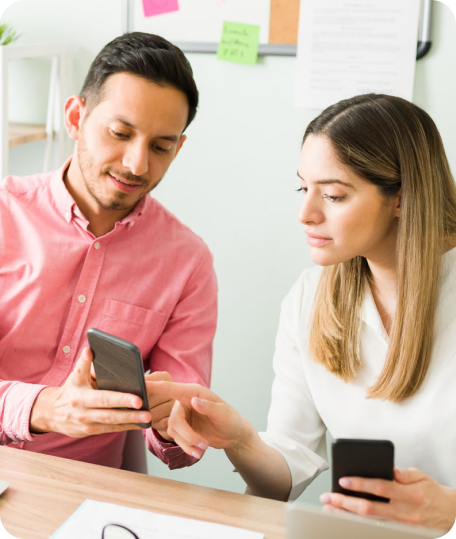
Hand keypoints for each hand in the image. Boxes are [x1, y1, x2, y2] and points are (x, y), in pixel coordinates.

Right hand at [30, 348, 151, 436]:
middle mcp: (84, 413)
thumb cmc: (70, 390)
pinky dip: (126, 427)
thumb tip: (89, 349)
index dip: (121, 399)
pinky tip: (140, 424)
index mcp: (81, 397)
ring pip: (112, 424)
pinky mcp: (90, 432)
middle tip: (147, 411)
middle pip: (110, 414)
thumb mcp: (75, 376)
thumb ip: (84, 364)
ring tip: (148, 418)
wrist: (51, 413)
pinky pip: (111, 430)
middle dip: (130, 413)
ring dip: (131, 421)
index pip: (103, 398)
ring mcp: (87, 424)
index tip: (138, 399)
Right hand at [145, 381, 252, 459]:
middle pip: (173, 419)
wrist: (233, 434)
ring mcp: (182, 417)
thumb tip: (193, 401)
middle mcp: (184, 402)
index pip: (170, 388)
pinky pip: (177, 440)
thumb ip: (208, 407)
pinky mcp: (182, 430)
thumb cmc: (230, 418)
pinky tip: (198, 452)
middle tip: (203, 444)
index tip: (141, 384)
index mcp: (192, 392)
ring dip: (188, 443)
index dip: (154, 386)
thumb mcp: (223, 412)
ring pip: (174, 432)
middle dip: (187, 435)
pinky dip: (187, 448)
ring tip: (203, 448)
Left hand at [320, 467, 455, 532]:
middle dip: (346, 502)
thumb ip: (404, 473)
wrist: (449, 514)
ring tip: (330, 506)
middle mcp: (404, 513)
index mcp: (409, 495)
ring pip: (369, 521)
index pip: (380, 488)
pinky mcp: (399, 532)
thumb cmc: (431, 492)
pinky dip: (358, 521)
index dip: (361, 484)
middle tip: (328, 496)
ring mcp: (401, 526)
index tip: (343, 480)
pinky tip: (344, 514)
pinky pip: (375, 526)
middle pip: (370, 509)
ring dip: (347, 514)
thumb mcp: (421, 477)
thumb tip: (388, 470)